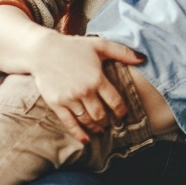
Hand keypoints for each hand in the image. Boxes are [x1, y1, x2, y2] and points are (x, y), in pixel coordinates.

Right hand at [28, 33, 143, 142]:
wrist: (42, 50)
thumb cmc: (73, 46)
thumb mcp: (99, 45)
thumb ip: (122, 52)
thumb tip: (143, 58)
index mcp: (97, 78)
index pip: (115, 102)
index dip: (121, 111)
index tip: (123, 115)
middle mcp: (84, 91)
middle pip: (101, 115)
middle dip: (108, 122)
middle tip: (112, 125)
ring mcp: (70, 99)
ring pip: (87, 120)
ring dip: (96, 128)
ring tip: (101, 130)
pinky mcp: (56, 104)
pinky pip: (69, 123)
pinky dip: (78, 133)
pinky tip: (86, 140)